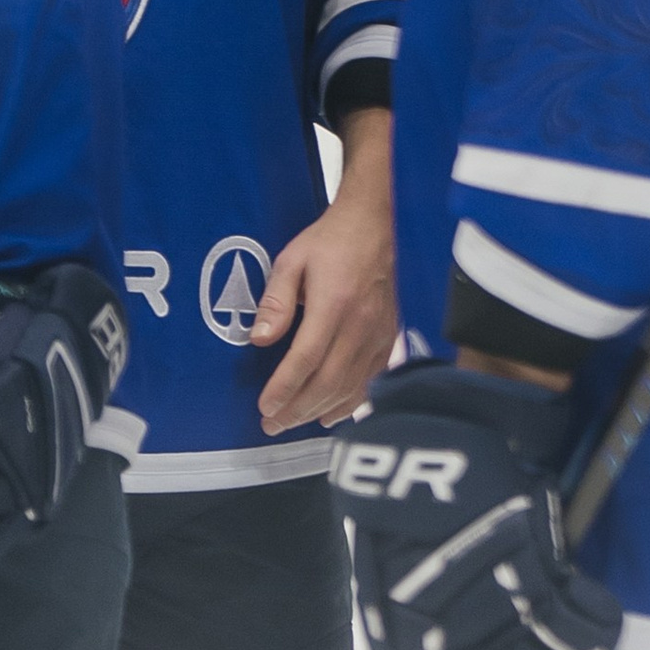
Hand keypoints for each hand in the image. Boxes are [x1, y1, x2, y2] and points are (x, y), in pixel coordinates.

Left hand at [253, 107, 397, 433]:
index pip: (306, 357)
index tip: (265, 408)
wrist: (376, 224)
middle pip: (329, 380)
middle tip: (272, 425)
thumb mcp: (292, 260)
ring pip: (351, 386)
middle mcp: (361, 324)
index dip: (285, 387)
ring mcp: (379, 334)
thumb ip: (275, 301)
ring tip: (293, 423)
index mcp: (334, 304)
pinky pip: (371, 379)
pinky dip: (350, 402)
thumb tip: (260, 340)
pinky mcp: (389, 337)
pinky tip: (331, 414)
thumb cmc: (330, 241)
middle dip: (298, 409)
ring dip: (320, 409)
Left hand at [332, 360, 619, 649]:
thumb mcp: (390, 566)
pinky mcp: (532, 578)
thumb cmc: (410, 496)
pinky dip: (598, 632)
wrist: (433, 439)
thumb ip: (411, 619)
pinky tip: (603, 618)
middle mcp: (450, 637)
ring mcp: (493, 611)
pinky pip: (579, 634)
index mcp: (408, 637)